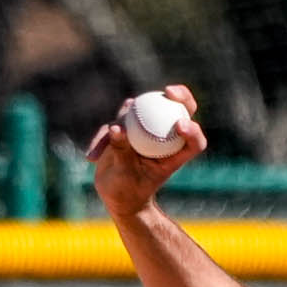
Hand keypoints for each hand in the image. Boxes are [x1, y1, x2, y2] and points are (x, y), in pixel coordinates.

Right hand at [84, 84, 204, 217]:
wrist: (115, 194)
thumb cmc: (128, 192)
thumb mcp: (125, 176)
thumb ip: (122, 151)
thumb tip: (117, 128)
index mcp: (173, 155)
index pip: (194, 142)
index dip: (193, 131)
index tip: (181, 125)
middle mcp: (164, 138)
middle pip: (180, 110)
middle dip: (181, 95)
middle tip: (169, 91)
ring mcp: (147, 129)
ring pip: (143, 109)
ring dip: (126, 117)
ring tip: (112, 134)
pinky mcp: (128, 125)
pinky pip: (117, 120)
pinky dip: (104, 136)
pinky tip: (92, 156)